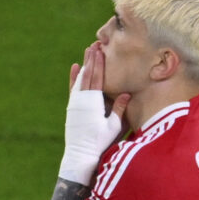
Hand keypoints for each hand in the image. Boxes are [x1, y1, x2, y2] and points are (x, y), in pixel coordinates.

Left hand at [59, 43, 130, 185]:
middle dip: (92, 59)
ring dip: (85, 64)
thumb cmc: (100, 142)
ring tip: (88, 51)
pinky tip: (75, 67)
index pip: (97, 77)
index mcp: (94, 102)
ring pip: (80, 79)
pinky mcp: (72, 108)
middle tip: (95, 44)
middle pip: (88, 74)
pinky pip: (73, 88)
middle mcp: (82, 99)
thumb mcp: (114, 127)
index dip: (100, 63)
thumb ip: (119, 109)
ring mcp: (75, 102)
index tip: (101, 50)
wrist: (80, 155)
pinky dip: (74, 77)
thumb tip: (127, 93)